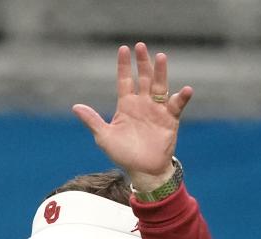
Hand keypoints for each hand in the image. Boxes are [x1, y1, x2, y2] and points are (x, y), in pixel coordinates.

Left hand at [72, 43, 192, 192]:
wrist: (143, 171)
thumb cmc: (123, 155)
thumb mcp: (105, 137)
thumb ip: (92, 121)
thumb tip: (75, 107)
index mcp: (126, 105)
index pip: (125, 80)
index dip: (124, 66)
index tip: (123, 49)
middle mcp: (143, 103)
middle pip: (144, 78)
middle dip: (142, 63)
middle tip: (141, 46)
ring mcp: (157, 110)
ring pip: (160, 86)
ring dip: (161, 72)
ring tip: (161, 57)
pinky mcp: (170, 119)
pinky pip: (177, 105)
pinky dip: (182, 97)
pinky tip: (185, 90)